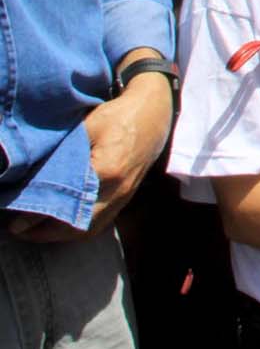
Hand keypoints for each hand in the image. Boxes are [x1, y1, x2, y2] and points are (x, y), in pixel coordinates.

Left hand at [9, 72, 171, 241]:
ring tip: (38, 231)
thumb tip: (33, 176)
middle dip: (48, 233)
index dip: (40, 216)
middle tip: (21, 229)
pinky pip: (102, 222)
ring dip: (63, 235)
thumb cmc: (119, 116)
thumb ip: (64, 153)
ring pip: (91, 229)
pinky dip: (80, 229)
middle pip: (79, 226)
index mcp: (107, 171)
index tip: (16, 221)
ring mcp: (125, 196)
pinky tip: (64, 225)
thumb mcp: (88, 127)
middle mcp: (118, 190)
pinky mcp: (128, 196)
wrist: (154, 113)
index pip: (67, 203)